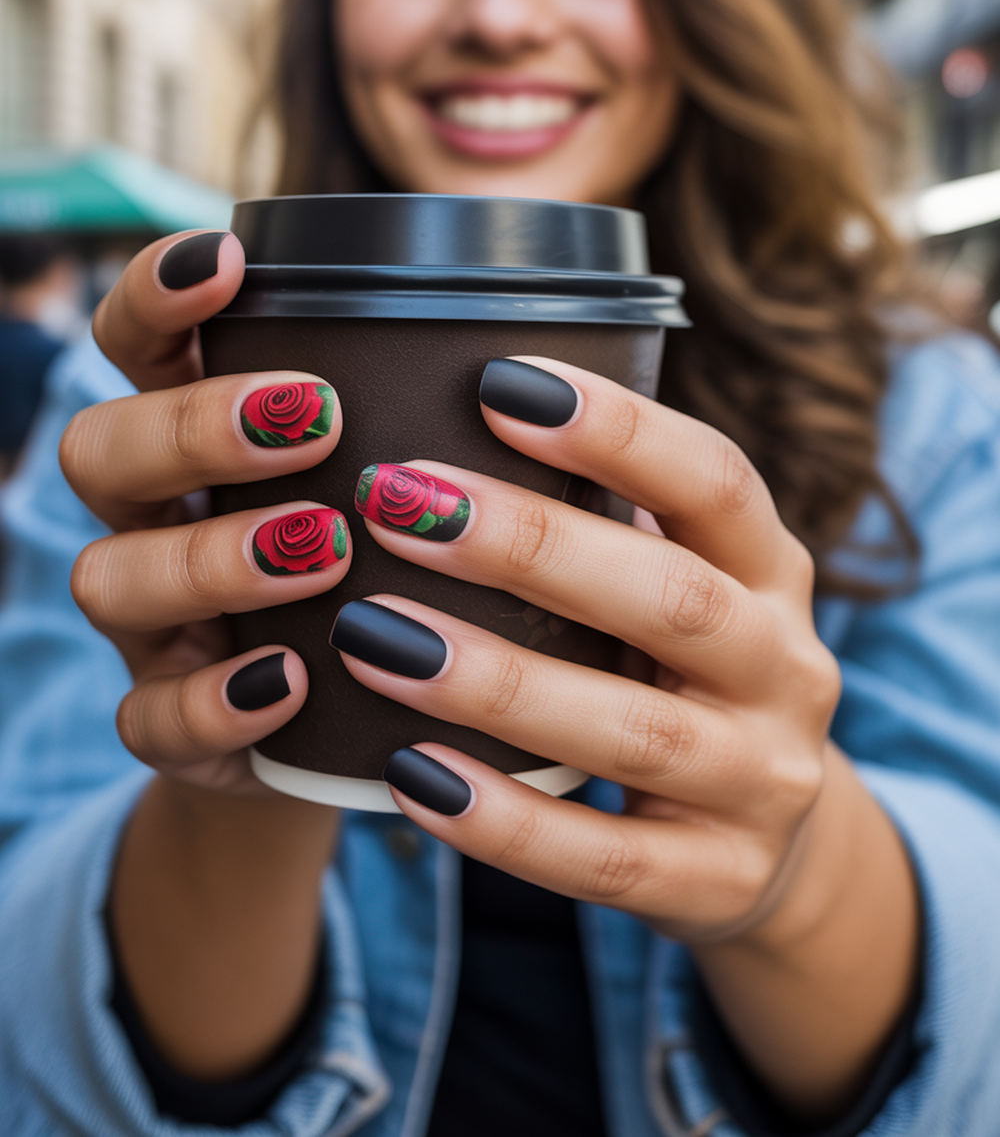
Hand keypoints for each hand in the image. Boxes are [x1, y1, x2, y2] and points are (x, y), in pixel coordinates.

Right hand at [60, 230, 351, 1075]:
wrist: (357, 723)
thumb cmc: (401, 566)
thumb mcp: (408, 482)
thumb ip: (429, 420)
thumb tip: (544, 360)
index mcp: (197, 431)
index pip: (138, 342)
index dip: (159, 294)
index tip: (229, 260)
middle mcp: (152, 515)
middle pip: (103, 448)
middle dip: (195, 425)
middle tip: (314, 418)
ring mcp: (152, 622)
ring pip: (111, 576)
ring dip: (211, 556)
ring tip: (323, 546)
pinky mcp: (170, 720)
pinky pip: (148, 716)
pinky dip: (213, 699)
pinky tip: (290, 680)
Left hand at [335, 357, 917, 1116]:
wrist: (767, 848)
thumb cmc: (676, 676)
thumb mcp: (675, 589)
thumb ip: (600, 525)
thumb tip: (434, 428)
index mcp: (772, 571)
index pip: (716, 483)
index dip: (619, 431)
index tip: (497, 383)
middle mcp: (787, 668)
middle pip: (673, 599)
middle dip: (532, 545)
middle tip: (398, 499)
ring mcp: (763, 783)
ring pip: (632, 733)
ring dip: (495, 681)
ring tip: (371, 635)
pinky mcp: (719, 882)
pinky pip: (605, 860)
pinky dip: (504, 821)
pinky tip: (408, 774)